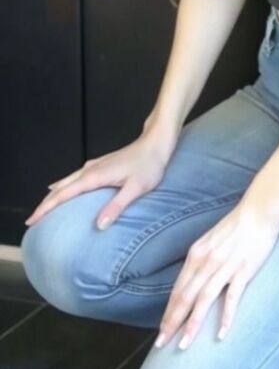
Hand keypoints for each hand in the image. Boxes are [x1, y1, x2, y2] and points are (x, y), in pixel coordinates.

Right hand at [23, 132, 174, 230]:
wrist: (156, 143)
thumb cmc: (149, 165)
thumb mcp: (136, 188)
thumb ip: (117, 206)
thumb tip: (98, 226)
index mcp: (94, 176)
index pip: (63, 195)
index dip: (46, 209)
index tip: (32, 221)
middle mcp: (90, 170)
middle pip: (60, 189)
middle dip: (44, 205)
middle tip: (31, 221)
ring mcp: (94, 166)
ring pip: (66, 182)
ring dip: (52, 196)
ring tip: (42, 209)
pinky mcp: (100, 165)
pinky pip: (74, 178)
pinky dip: (63, 186)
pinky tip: (60, 188)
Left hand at [154, 202, 278, 349]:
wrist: (259, 210)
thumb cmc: (236, 226)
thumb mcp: (211, 241)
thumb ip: (201, 261)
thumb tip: (192, 283)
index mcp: (196, 254)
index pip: (178, 290)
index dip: (168, 312)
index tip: (162, 331)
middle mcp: (206, 261)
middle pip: (185, 297)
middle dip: (172, 323)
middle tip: (161, 344)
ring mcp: (224, 266)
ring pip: (204, 300)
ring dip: (192, 324)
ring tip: (183, 345)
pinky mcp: (243, 269)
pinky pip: (232, 296)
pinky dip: (226, 316)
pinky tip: (221, 333)